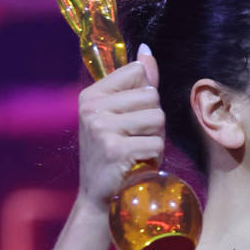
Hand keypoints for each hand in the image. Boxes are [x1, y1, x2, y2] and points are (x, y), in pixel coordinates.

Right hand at [77, 44, 164, 208]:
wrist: (97, 198)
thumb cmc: (114, 155)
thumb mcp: (119, 115)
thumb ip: (136, 83)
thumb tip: (147, 51)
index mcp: (91, 95)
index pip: (138, 72)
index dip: (145, 97)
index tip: (129, 118)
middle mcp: (92, 108)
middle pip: (151, 96)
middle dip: (153, 121)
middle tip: (135, 140)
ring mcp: (102, 128)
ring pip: (157, 119)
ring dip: (156, 139)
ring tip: (137, 151)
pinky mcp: (115, 149)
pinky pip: (156, 143)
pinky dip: (154, 157)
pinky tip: (138, 164)